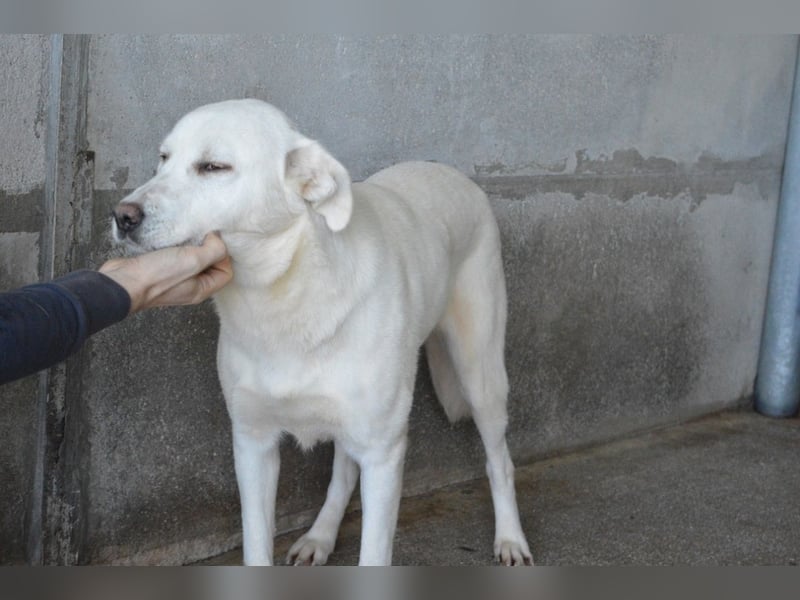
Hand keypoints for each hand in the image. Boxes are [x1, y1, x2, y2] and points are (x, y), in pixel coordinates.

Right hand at [99, 232, 232, 312]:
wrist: (122, 281)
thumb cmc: (158, 275)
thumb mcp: (194, 260)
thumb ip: (214, 250)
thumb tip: (215, 239)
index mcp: (202, 289)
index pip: (225, 272)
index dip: (223, 255)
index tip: (211, 241)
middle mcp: (190, 286)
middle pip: (209, 264)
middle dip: (208, 247)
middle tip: (199, 234)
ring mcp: (173, 278)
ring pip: (191, 258)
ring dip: (190, 244)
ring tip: (185, 234)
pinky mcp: (158, 268)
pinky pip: (174, 254)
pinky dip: (175, 244)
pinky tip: (170, 236)